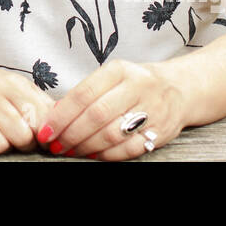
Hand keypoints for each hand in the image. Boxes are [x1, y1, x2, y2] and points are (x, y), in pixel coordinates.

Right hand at [0, 72, 55, 155]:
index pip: (37, 119)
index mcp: (10, 83)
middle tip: (20, 137)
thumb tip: (65, 126)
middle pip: (20, 135)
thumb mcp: (23, 90)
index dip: (42, 134)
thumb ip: (45, 107)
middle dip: (24, 143)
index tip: (40, 136)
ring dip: (1, 145)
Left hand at [37, 60, 185, 160]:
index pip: (83, 93)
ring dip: (86, 146)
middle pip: (96, 115)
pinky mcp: (161, 131)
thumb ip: (86, 93)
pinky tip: (93, 155)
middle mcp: (137, 87)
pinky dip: (107, 155)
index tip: (46, 130)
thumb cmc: (137, 83)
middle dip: (71, 134)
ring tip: (70, 151)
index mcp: (120, 70)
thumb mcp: (112, 77)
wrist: (180, 88)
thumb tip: (55, 113)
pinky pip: (129, 148)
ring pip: (112, 134)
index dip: (61, 115)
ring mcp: (152, 109)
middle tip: (55, 145)